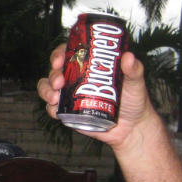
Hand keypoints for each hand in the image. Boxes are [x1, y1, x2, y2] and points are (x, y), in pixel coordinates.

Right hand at [37, 43, 155, 150]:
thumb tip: (128, 57)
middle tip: (59, 82)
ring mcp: (71, 95)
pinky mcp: (69, 112)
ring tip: (54, 98)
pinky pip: (52, 108)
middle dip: (52, 74)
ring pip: (48, 87)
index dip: (60, 53)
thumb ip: (134, 70)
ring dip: (45, 90)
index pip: (69, 53)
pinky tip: (56, 110)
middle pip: (56, 70)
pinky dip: (50, 108)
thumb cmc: (134, 100)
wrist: (132, 128)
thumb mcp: (136, 82)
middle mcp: (76, 78)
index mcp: (89, 66)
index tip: (60, 59)